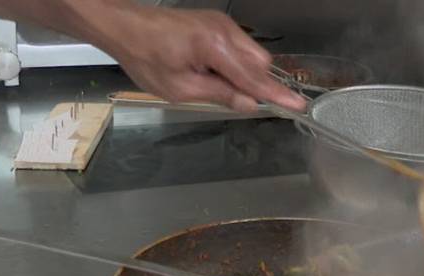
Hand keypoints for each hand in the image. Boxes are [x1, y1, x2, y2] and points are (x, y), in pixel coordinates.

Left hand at [107, 7, 304, 111]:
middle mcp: (224, 30)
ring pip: (253, 54)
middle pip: (261, 63)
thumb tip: (250, 104)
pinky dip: (234, 61)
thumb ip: (220, 95)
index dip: (277, 95)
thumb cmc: (146, 58)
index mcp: (215, 47)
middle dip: (256, 83)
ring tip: (211, 80)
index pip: (254, 77)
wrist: (125, 27)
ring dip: (244, 73)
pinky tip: (210, 69)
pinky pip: (240, 45)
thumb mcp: (180, 88)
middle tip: (231, 98)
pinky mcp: (216, 21)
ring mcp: (222, 23)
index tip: (298, 106)